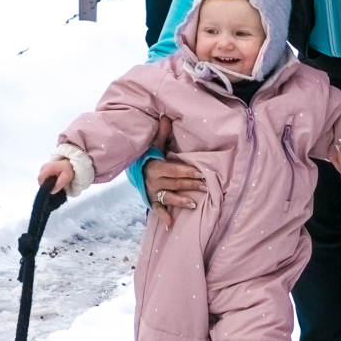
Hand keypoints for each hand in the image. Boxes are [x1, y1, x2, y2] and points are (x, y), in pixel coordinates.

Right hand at [38, 158, 74, 194]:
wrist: (68, 164)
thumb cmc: (67, 170)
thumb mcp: (66, 177)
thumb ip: (59, 185)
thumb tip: (51, 192)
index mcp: (48, 168)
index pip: (40, 178)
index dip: (44, 185)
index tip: (51, 188)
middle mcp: (43, 167)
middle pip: (39, 179)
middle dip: (45, 184)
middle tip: (54, 185)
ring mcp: (42, 167)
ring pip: (41, 179)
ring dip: (46, 182)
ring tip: (54, 181)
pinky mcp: (42, 169)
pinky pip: (42, 177)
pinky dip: (46, 180)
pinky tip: (52, 179)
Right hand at [142, 115, 204, 229]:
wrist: (133, 172)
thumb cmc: (148, 158)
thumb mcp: (154, 145)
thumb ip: (162, 133)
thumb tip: (166, 116)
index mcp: (156, 166)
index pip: (174, 170)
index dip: (187, 171)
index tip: (201, 173)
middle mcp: (154, 180)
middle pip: (175, 183)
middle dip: (191, 185)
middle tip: (207, 186)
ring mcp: (153, 192)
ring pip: (169, 196)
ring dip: (181, 200)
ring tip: (194, 203)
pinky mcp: (151, 201)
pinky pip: (158, 209)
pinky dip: (164, 217)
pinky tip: (171, 224)